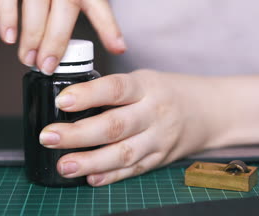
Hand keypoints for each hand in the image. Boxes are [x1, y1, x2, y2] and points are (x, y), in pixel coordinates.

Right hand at [0, 0, 124, 73]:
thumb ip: (51, 1)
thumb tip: (51, 44)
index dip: (108, 24)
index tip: (119, 48)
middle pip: (67, 0)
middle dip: (60, 37)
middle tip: (49, 64)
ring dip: (35, 33)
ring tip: (29, 57)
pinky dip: (8, 14)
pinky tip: (9, 36)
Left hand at [38, 70, 220, 185]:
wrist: (209, 112)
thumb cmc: (167, 92)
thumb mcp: (144, 80)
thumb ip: (113, 91)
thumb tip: (69, 103)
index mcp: (147, 87)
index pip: (116, 88)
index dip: (88, 95)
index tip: (62, 101)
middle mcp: (154, 113)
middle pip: (115, 125)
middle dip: (79, 133)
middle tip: (49, 137)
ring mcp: (159, 139)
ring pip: (123, 153)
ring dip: (91, 162)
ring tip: (64, 165)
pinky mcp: (160, 159)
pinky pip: (133, 170)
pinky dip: (111, 176)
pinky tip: (90, 178)